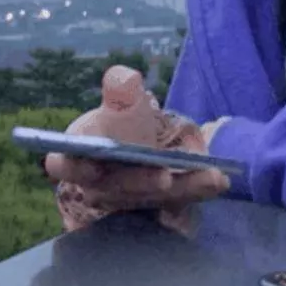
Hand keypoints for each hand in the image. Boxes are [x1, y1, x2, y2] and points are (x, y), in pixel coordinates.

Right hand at [46, 65, 230, 234]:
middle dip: (142, 182)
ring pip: (153, 198)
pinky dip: (198, 191)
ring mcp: (128, 202)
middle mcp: (98, 186)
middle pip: (117, 187)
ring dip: (182, 188)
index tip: (92, 162)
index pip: (67, 164)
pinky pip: (178, 204)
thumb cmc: (121, 125)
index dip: (76, 165)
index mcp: (77, 157)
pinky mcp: (158, 207)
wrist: (139, 146)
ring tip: (211, 177)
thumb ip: (122, 94)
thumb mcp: (121, 105)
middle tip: (165, 176)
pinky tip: (219, 181)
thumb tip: (124, 77)